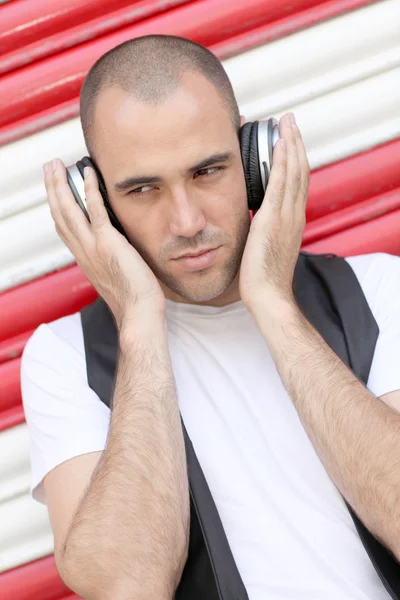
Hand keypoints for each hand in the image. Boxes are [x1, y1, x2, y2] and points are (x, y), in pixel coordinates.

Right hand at [44, 159, 165, 329]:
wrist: (138, 313)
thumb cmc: (134, 300)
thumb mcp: (116, 277)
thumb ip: (111, 260)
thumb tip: (118, 250)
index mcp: (84, 260)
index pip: (64, 229)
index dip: (57, 208)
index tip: (55, 192)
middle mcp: (83, 252)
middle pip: (60, 215)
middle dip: (53, 189)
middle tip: (49, 168)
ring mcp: (93, 247)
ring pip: (69, 210)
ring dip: (61, 184)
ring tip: (58, 165)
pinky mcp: (108, 243)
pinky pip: (96, 211)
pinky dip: (90, 190)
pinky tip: (88, 173)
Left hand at [239, 112, 309, 313]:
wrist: (268, 297)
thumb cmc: (262, 279)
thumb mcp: (265, 249)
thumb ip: (263, 232)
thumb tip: (254, 224)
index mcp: (293, 222)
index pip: (297, 183)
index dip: (294, 159)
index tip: (288, 140)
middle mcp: (294, 215)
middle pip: (300, 171)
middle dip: (295, 143)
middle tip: (289, 120)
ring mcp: (287, 217)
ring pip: (294, 172)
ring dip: (290, 144)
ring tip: (285, 122)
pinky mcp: (273, 220)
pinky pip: (281, 184)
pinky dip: (282, 162)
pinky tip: (279, 144)